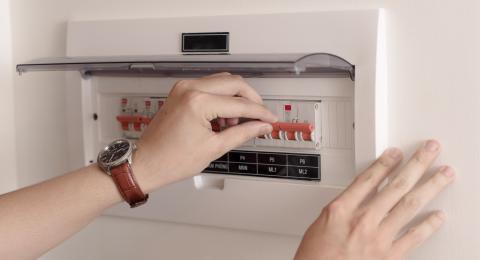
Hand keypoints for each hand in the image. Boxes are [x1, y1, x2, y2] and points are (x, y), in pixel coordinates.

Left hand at [133, 73, 276, 191]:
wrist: (146, 163)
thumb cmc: (171, 159)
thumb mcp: (214, 148)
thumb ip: (243, 133)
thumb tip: (261, 126)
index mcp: (198, 102)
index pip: (239, 103)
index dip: (260, 112)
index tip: (270, 119)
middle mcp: (190, 88)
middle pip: (234, 83)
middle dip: (251, 99)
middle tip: (259, 116)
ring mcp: (183, 88)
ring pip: (223, 81)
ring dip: (236, 98)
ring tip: (236, 122)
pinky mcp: (181, 91)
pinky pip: (209, 86)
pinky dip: (222, 98)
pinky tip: (223, 117)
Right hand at [294, 140, 453, 259]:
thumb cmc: (316, 255)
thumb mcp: (321, 221)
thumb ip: (343, 206)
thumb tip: (359, 193)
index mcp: (342, 209)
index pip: (369, 178)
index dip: (386, 162)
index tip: (397, 153)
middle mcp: (363, 220)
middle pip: (396, 186)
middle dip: (416, 165)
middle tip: (430, 151)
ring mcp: (378, 238)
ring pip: (410, 205)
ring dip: (431, 187)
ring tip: (443, 175)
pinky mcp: (389, 256)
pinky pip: (414, 237)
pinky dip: (429, 225)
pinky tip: (438, 216)